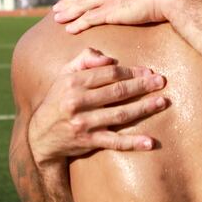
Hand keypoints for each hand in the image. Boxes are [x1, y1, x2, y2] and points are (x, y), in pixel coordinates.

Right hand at [28, 48, 169, 163]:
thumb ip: (85, 59)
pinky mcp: (88, 142)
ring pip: (120, 114)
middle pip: (117, 92)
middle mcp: (77, 102)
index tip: (148, 71)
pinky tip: (150, 142)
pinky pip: (114, 142)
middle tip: (161, 82)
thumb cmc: (58, 100)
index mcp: (73, 82)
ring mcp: (83, 123)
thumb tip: (109, 58)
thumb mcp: (64, 74)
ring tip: (162, 102)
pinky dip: (133, 142)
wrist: (39, 136)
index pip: (108, 73)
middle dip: (142, 86)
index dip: (130, 72)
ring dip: (144, 108)